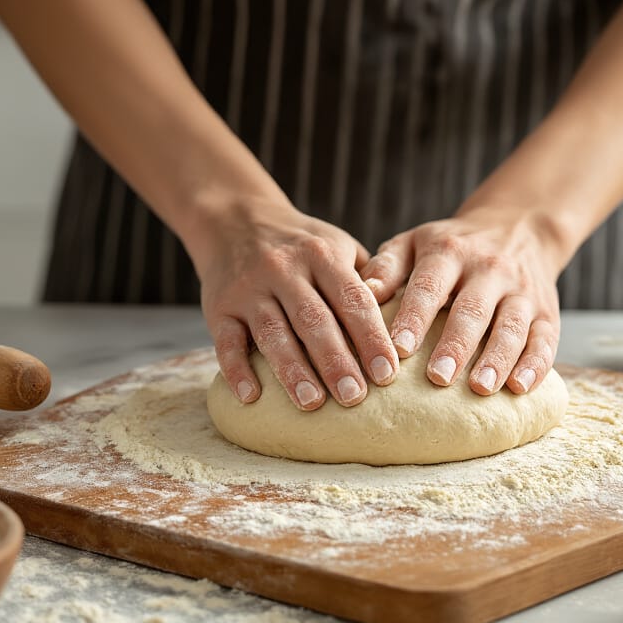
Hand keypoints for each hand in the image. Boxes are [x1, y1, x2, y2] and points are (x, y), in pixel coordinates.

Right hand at [196, 200, 398, 410]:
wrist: (234, 219)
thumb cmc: (301, 245)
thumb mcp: (337, 245)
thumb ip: (367, 279)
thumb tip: (404, 322)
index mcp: (321, 255)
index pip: (352, 299)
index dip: (371, 337)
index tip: (388, 373)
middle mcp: (284, 269)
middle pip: (314, 320)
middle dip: (336, 361)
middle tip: (355, 397)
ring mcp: (249, 289)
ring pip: (273, 333)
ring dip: (293, 371)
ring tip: (312, 403)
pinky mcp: (219, 307)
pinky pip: (226, 341)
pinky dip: (237, 370)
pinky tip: (252, 397)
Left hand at [360, 208, 561, 395]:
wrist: (518, 227)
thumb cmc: (450, 248)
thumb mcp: (415, 243)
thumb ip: (388, 267)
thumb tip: (363, 292)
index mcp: (450, 252)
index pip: (430, 285)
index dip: (415, 316)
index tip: (399, 349)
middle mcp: (489, 269)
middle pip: (473, 309)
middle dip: (456, 345)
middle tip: (437, 378)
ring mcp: (522, 291)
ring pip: (512, 326)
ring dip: (497, 359)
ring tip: (480, 388)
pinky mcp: (547, 312)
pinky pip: (546, 340)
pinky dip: (536, 365)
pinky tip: (520, 388)